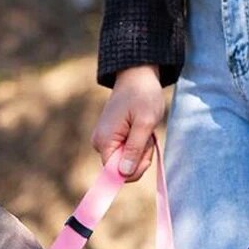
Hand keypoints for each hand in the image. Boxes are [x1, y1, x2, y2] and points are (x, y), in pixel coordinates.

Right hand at [91, 65, 165, 181]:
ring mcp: (104, 141)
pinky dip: (137, 146)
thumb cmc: (143, 95)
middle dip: (139, 158)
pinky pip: (125, 153)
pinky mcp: (110, 138)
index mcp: (104, 141)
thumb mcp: (145, 122)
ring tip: (145, 131)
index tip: (147, 153)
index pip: (115, 173)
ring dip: (140, 151)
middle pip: (121, 169)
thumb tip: (124, 174)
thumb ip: (135, 149)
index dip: (134, 170)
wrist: (137, 75)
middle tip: (148, 137)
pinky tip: (141, 131)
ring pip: (125, 162)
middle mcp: (99, 144)